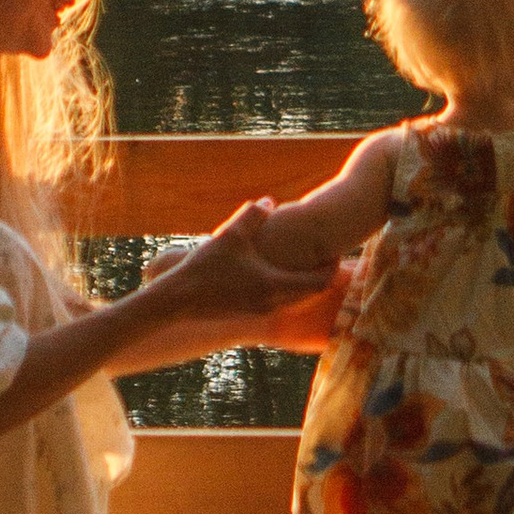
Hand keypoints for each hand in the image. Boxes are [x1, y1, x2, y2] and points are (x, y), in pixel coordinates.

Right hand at [149, 200, 340, 346]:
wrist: (178, 300)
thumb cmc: (205, 267)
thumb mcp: (230, 235)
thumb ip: (253, 215)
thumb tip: (269, 201)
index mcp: (275, 286)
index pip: (319, 281)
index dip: (332, 266)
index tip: (334, 249)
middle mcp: (273, 303)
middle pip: (312, 293)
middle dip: (322, 274)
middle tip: (327, 255)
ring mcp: (261, 310)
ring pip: (296, 299)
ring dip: (305, 282)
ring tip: (306, 261)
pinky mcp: (249, 312)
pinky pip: (280, 301)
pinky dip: (287, 287)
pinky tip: (278, 271)